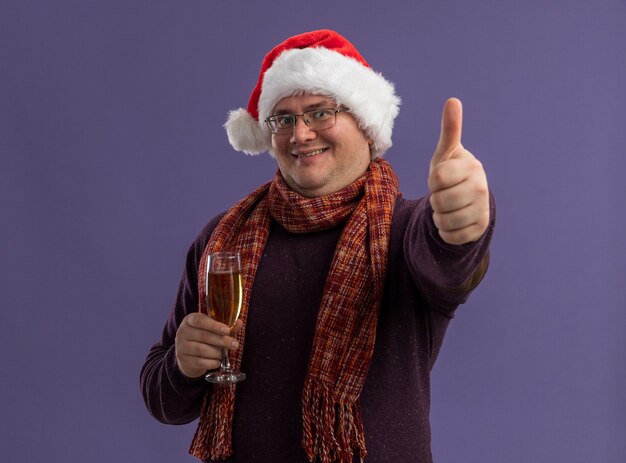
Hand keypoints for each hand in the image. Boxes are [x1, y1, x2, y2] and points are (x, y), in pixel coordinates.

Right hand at [175, 313, 243, 378]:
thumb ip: (225, 327)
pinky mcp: (184, 361)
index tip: (227, 330)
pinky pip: (200, 362)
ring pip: (201, 350)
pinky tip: (217, 362)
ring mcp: (181, 347)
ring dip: (216, 353)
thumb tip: (239, 322)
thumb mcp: (211, 330)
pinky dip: (211, 363)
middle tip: (234, 344)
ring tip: (223, 353)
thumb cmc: (203, 339)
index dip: (214, 325)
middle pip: (203, 336)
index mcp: (189, 320)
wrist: (187, 356)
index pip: (199, 320)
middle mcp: (183, 332)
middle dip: (221, 341)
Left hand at [428, 98, 489, 244]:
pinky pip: (451, 236)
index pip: (436, 178)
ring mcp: (482, 209)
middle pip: (438, 201)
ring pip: (443, 221)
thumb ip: (450, 130)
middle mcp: (481, 187)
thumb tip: (453, 100)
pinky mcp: (479, 228)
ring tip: (448, 207)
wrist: (467, 200)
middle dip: (435, 200)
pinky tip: (453, 221)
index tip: (441, 178)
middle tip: (444, 194)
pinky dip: (445, 232)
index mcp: (471, 166)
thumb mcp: (446, 153)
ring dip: (439, 217)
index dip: (432, 181)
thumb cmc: (451, 173)